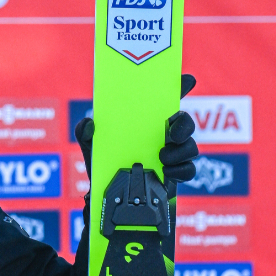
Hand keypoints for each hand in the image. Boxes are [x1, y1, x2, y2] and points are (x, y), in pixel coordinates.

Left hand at [73, 74, 199, 184]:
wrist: (107, 195)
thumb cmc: (103, 163)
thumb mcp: (90, 146)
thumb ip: (85, 132)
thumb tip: (90, 123)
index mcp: (147, 121)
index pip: (167, 100)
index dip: (179, 86)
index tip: (187, 80)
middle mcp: (164, 135)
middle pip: (186, 122)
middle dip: (185, 125)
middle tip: (172, 134)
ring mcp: (173, 154)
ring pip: (190, 147)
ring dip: (180, 151)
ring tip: (162, 158)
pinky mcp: (175, 174)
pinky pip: (188, 169)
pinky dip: (181, 170)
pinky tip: (167, 172)